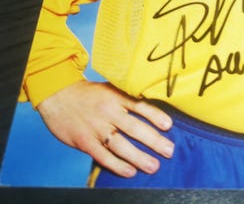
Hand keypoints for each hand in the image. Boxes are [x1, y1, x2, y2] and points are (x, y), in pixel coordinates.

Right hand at [37, 80, 173, 177]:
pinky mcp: (84, 141)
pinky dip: (116, 165)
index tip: (169, 125)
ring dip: (139, 157)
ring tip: (154, 166)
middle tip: (169, 150)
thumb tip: (152, 108)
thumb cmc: (89, 94)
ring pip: (120, 145)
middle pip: (134, 127)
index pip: (140, 105)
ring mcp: (96, 127)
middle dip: (154, 141)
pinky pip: (102, 155)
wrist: (58, 95)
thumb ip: (127, 97)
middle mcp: (108, 112)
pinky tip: (130, 171)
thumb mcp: (110, 88)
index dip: (155, 115)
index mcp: (116, 96)